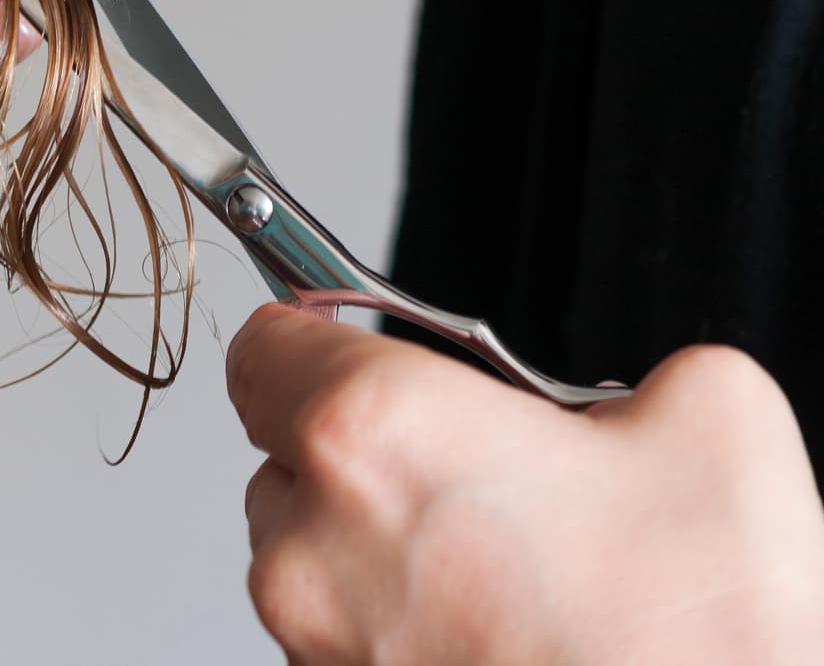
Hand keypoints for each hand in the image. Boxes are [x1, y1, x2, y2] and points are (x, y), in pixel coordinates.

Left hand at [225, 303, 823, 664]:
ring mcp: (317, 646)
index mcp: (370, 433)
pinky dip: (404, 626)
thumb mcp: (713, 421)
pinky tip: (504, 636)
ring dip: (387, 549)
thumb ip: (626, 373)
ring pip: (312, 555)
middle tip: (492, 479)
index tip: (363, 351)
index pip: (264, 349)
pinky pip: (345, 636)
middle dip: (377, 455)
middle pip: (290, 457)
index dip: (320, 341)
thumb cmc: (700, 638)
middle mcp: (311, 544)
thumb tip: (616, 401)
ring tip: (513, 574)